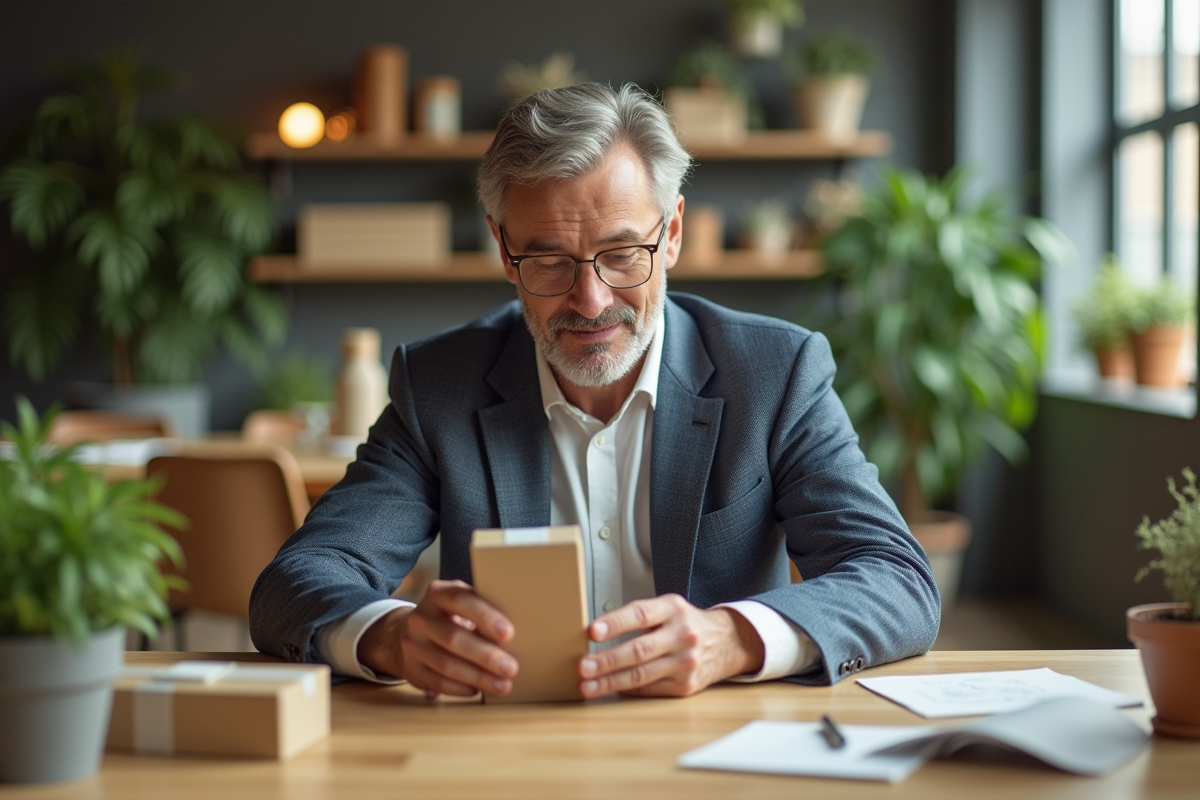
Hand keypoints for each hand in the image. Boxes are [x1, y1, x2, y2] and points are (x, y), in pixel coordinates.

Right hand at [357, 580, 518, 696]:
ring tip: (502, 685)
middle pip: (453, 638)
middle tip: (512, 668)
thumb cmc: (453, 616)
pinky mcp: (411, 669)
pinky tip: (478, 690)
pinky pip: (437, 682)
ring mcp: (412, 645)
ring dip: (478, 677)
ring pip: (446, 664)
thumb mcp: (464, 604)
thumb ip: (484, 610)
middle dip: (486, 656)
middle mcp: (421, 617)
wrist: (413, 631)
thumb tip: (524, 629)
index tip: (508, 633)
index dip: (485, 617)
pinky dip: (460, 688)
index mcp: (439, 594)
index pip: (461, 600)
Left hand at [577, 594, 764, 697]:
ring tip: (588, 685)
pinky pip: (650, 689)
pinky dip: (627, 690)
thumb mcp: (669, 608)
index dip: (615, 623)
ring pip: (641, 675)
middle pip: (639, 650)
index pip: (641, 614)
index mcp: (674, 609)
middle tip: (583, 666)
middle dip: (607, 660)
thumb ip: (639, 616)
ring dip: (610, 681)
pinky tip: (610, 689)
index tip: (592, 632)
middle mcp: (682, 635)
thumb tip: (597, 634)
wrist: (727, 642)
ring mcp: (686, 662)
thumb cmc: (687, 623)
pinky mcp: (686, 685)